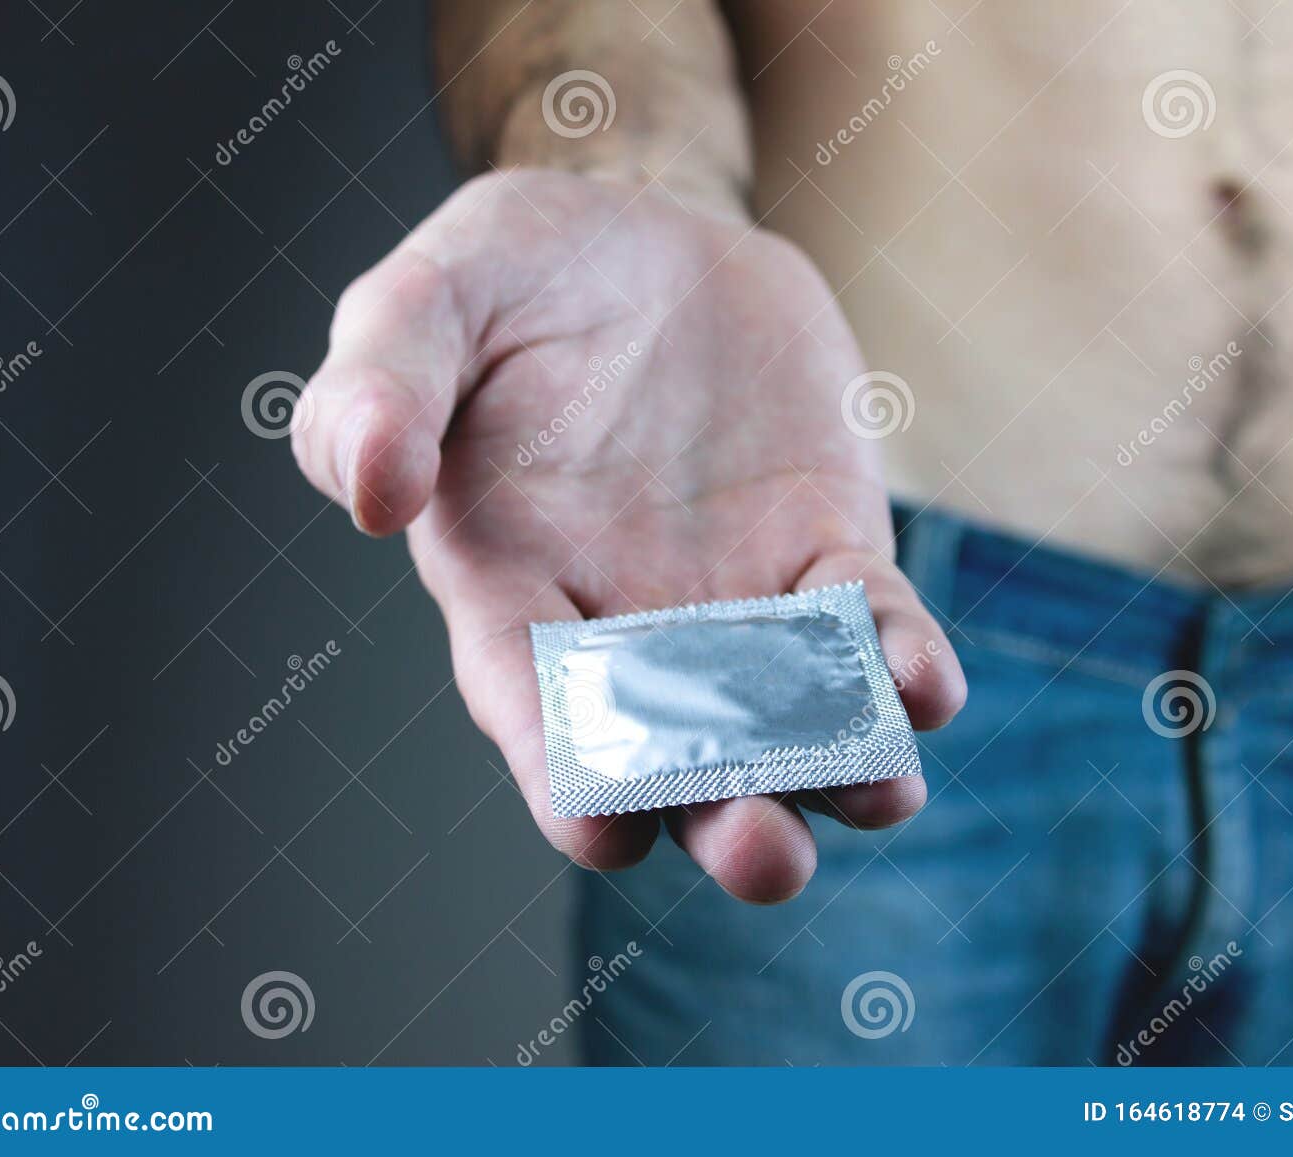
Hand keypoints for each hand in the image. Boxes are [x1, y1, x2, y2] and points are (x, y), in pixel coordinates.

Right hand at [292, 169, 965, 901]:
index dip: (564, 769)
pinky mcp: (822, 548)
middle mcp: (623, 625)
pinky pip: (867, 625)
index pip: (531, 702)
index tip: (602, 822)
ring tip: (878, 788)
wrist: (641, 239)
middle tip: (764, 853)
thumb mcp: (423, 298)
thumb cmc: (508, 281)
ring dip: (835, 769)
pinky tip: (922, 683)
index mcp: (508, 588)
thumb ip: (374, 385)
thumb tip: (369, 489)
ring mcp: (734, 599)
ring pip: (789, 720)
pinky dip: (898, 661)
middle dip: (722, 814)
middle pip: (675, 757)